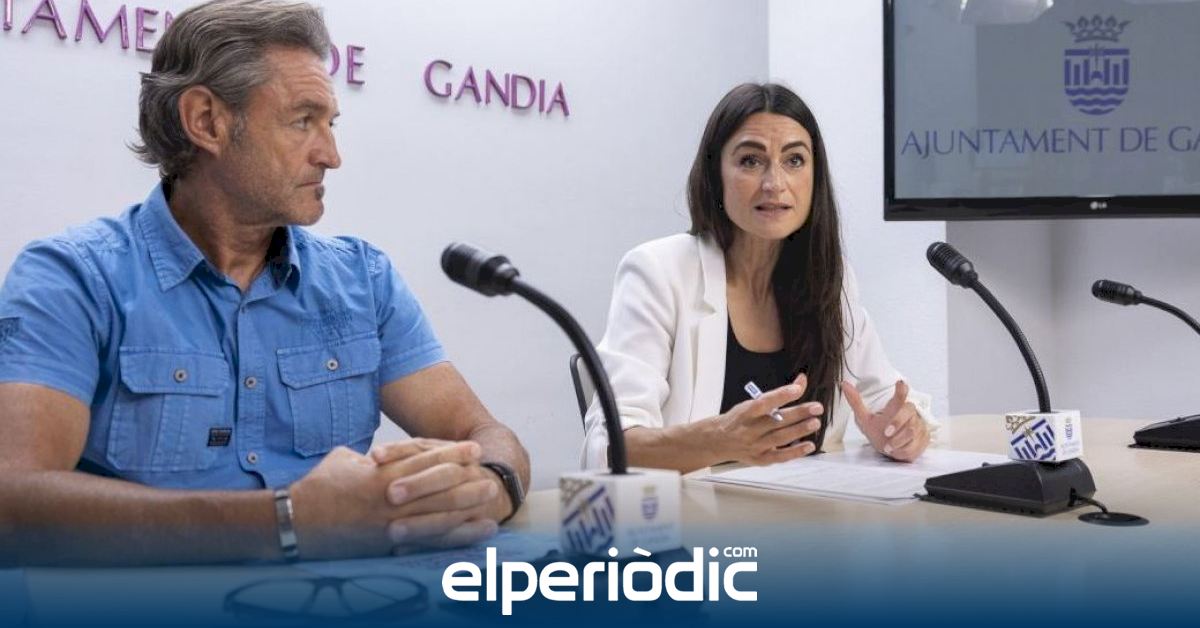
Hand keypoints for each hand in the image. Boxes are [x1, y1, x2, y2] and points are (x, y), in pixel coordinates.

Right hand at [289, 440, 494, 559]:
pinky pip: (430, 540)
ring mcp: (391, 522)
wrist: (293, 520)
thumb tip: (375, 457)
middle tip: (491, 474)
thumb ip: (365, 457)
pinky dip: (457, 536)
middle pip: (439, 486)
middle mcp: (391, 496)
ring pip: (439, 513)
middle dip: (467, 480)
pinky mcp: (388, 543)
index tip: (474, 449)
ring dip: (468, 506)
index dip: (452, 453)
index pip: (425, 459)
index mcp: (382, 472)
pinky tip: (477, 532)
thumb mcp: (342, 460)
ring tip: (492, 500)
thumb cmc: (316, 488)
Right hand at [705, 373, 823, 465]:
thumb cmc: (740, 419)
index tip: (798, 389)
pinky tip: (809, 445)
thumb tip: (802, 380)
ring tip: (815, 423)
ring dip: (799, 430)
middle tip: (817, 408)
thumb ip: (778, 395)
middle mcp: (749, 429)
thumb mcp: (752, 403)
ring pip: (779, 438)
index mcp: (746, 412)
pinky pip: (779, 457)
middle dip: (798, 414)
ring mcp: (754, 445)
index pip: (763, 402)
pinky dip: (795, 452)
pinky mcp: (760, 459)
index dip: (781, 395)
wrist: (718, 441)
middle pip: (776, 421)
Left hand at [840, 380, 929, 461]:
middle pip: (908, 412)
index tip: (901, 383)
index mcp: (895, 407)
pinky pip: (916, 445)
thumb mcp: (864, 418)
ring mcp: (919, 425)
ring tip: (888, 445)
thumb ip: (856, 402)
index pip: (900, 395)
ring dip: (898, 440)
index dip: (901, 390)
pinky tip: (897, 450)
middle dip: (897, 422)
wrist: (888, 448)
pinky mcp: (924, 439)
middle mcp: (909, 414)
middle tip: (886, 432)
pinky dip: (904, 450)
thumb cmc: (877, 431)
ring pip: (912, 430)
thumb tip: (844, 383)